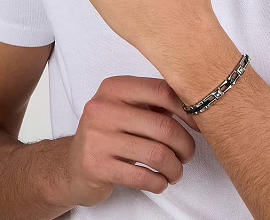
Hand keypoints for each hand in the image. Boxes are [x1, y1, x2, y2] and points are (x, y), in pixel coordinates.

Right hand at [64, 75, 201, 206]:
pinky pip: (141, 177)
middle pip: (163, 126)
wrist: (71, 166)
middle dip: (184, 145)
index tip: (198, 125)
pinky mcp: (96, 166)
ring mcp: (97, 138)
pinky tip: (161, 182)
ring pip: (156, 154)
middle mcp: (103, 108)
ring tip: (176, 171)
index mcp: (114, 87)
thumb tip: (196, 107)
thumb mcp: (127, 109)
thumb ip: (154, 103)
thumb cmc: (109, 134)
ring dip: (174, 167)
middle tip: (188, 154)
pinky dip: (159, 183)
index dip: (187, 109)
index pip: (161, 91)